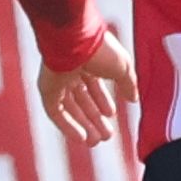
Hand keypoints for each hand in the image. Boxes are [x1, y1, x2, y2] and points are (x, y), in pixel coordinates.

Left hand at [34, 28, 134, 150]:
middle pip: (81, 99)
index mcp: (87, 60)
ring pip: (70, 108)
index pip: (93, 84)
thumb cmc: (100, 49)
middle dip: (94, 118)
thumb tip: (134, 99)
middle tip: (106, 135)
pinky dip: (68, 126)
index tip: (111, 116)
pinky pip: (56, 112)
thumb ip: (129, 84)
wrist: (75, 39)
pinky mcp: (46, 89)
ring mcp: (56, 79)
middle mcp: (70, 69)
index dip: (102, 101)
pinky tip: (81, 138)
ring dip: (83, 125)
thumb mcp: (123, 67)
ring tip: (96, 141)